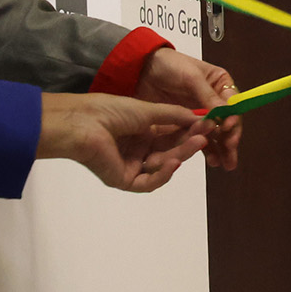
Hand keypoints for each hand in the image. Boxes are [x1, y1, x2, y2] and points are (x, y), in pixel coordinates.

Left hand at [37, 93, 210, 192]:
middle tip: (207, 134)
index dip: (190, 129)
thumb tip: (197, 116)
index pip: (172, 134)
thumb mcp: (146, 110)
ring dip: (180, 155)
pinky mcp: (124, 180)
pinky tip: (173, 162)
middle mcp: (138, 148)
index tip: (208, 123)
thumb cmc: (109, 110)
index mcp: (141, 131)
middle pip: (170, 150)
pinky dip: (163, 173)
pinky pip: (148, 182)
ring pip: (162, 165)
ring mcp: (131, 165)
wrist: (82, 122)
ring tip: (197, 142)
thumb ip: (172, 115)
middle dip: (189, 143)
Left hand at [136, 47, 242, 169]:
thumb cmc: (169, 65)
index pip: (233, 105)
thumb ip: (208, 95)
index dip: (233, 118)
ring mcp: (200, 114)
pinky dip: (206, 149)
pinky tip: (211, 160)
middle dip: (230, 139)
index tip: (228, 128)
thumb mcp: (191, 77)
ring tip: (223, 163)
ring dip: (221, 149)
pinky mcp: (186, 125)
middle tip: (230, 152)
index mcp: (220, 84)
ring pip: (215, 134)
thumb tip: (226, 113)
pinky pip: (198, 138)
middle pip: (227, 123)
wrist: (142, 69)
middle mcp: (213, 101)